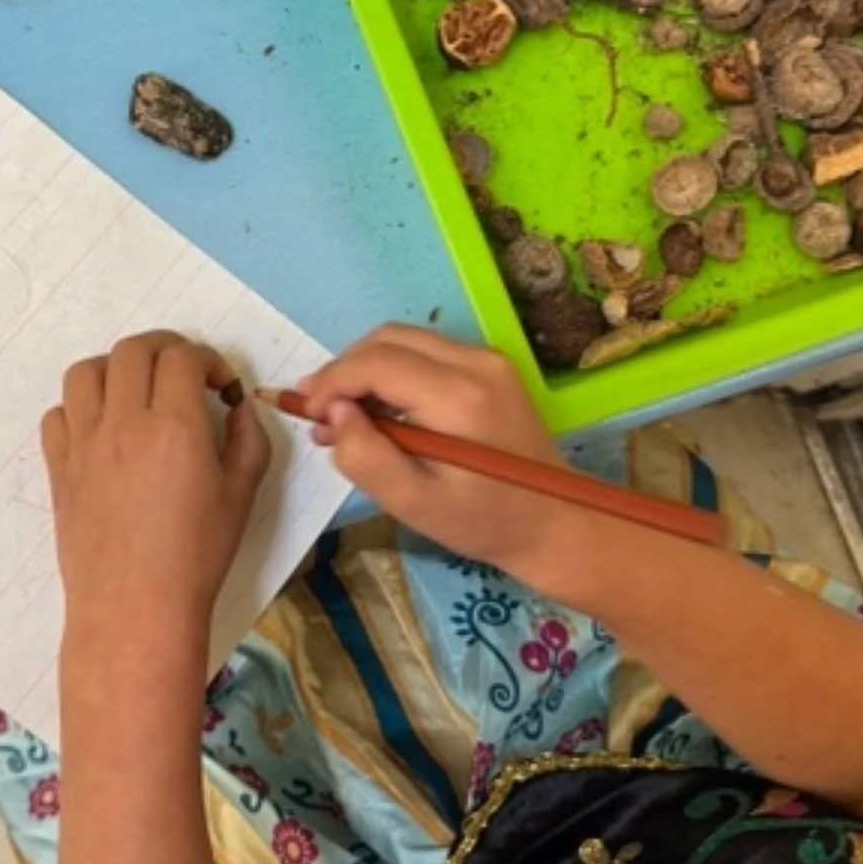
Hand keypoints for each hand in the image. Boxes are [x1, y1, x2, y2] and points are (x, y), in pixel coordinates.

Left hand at [42, 332, 269, 657]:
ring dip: (114, 368)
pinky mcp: (58, 469)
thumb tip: (238, 407)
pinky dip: (79, 409)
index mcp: (174, 426)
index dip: (206, 359)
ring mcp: (84, 444)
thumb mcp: (241, 498)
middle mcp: (123, 423)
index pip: (182, 357)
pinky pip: (56, 415)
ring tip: (135, 391)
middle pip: (132, 350)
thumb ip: (248, 442)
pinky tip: (102, 429)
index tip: (219, 386)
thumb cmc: (196, 558)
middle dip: (163, 349)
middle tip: (183, 374)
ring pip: (85, 372)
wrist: (134, 610)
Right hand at [298, 325, 573, 571]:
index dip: (332, 382)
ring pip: (404, 341)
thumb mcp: (415, 505)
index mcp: (460, 397)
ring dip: (365, 369)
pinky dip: (392, 373)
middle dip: (344, 371)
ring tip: (343, 417)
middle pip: (387, 340)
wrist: (557, 523)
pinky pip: (426, 353)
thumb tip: (334, 413)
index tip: (305, 412)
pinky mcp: (490, 367)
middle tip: (317, 415)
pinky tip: (380, 411)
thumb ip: (366, 457)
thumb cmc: (485, 522)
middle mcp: (476, 363)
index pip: (376, 363)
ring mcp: (487, 359)